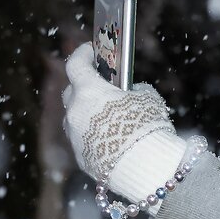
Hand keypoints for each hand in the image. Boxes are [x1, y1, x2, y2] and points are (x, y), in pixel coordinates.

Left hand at [62, 43, 175, 181]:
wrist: (147, 168)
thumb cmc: (148, 127)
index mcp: (89, 91)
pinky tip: (110, 139)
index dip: (83, 54)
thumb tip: (129, 93)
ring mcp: (75, 137)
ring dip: (87, 114)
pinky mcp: (80, 158)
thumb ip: (134, 91)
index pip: (75, 64)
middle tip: (100, 86)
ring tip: (107, 116)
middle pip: (71, 92)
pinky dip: (93, 136)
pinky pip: (83, 141)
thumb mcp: (147, 99)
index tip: (91, 50)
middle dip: (84, 87)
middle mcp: (75, 112)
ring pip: (75, 119)